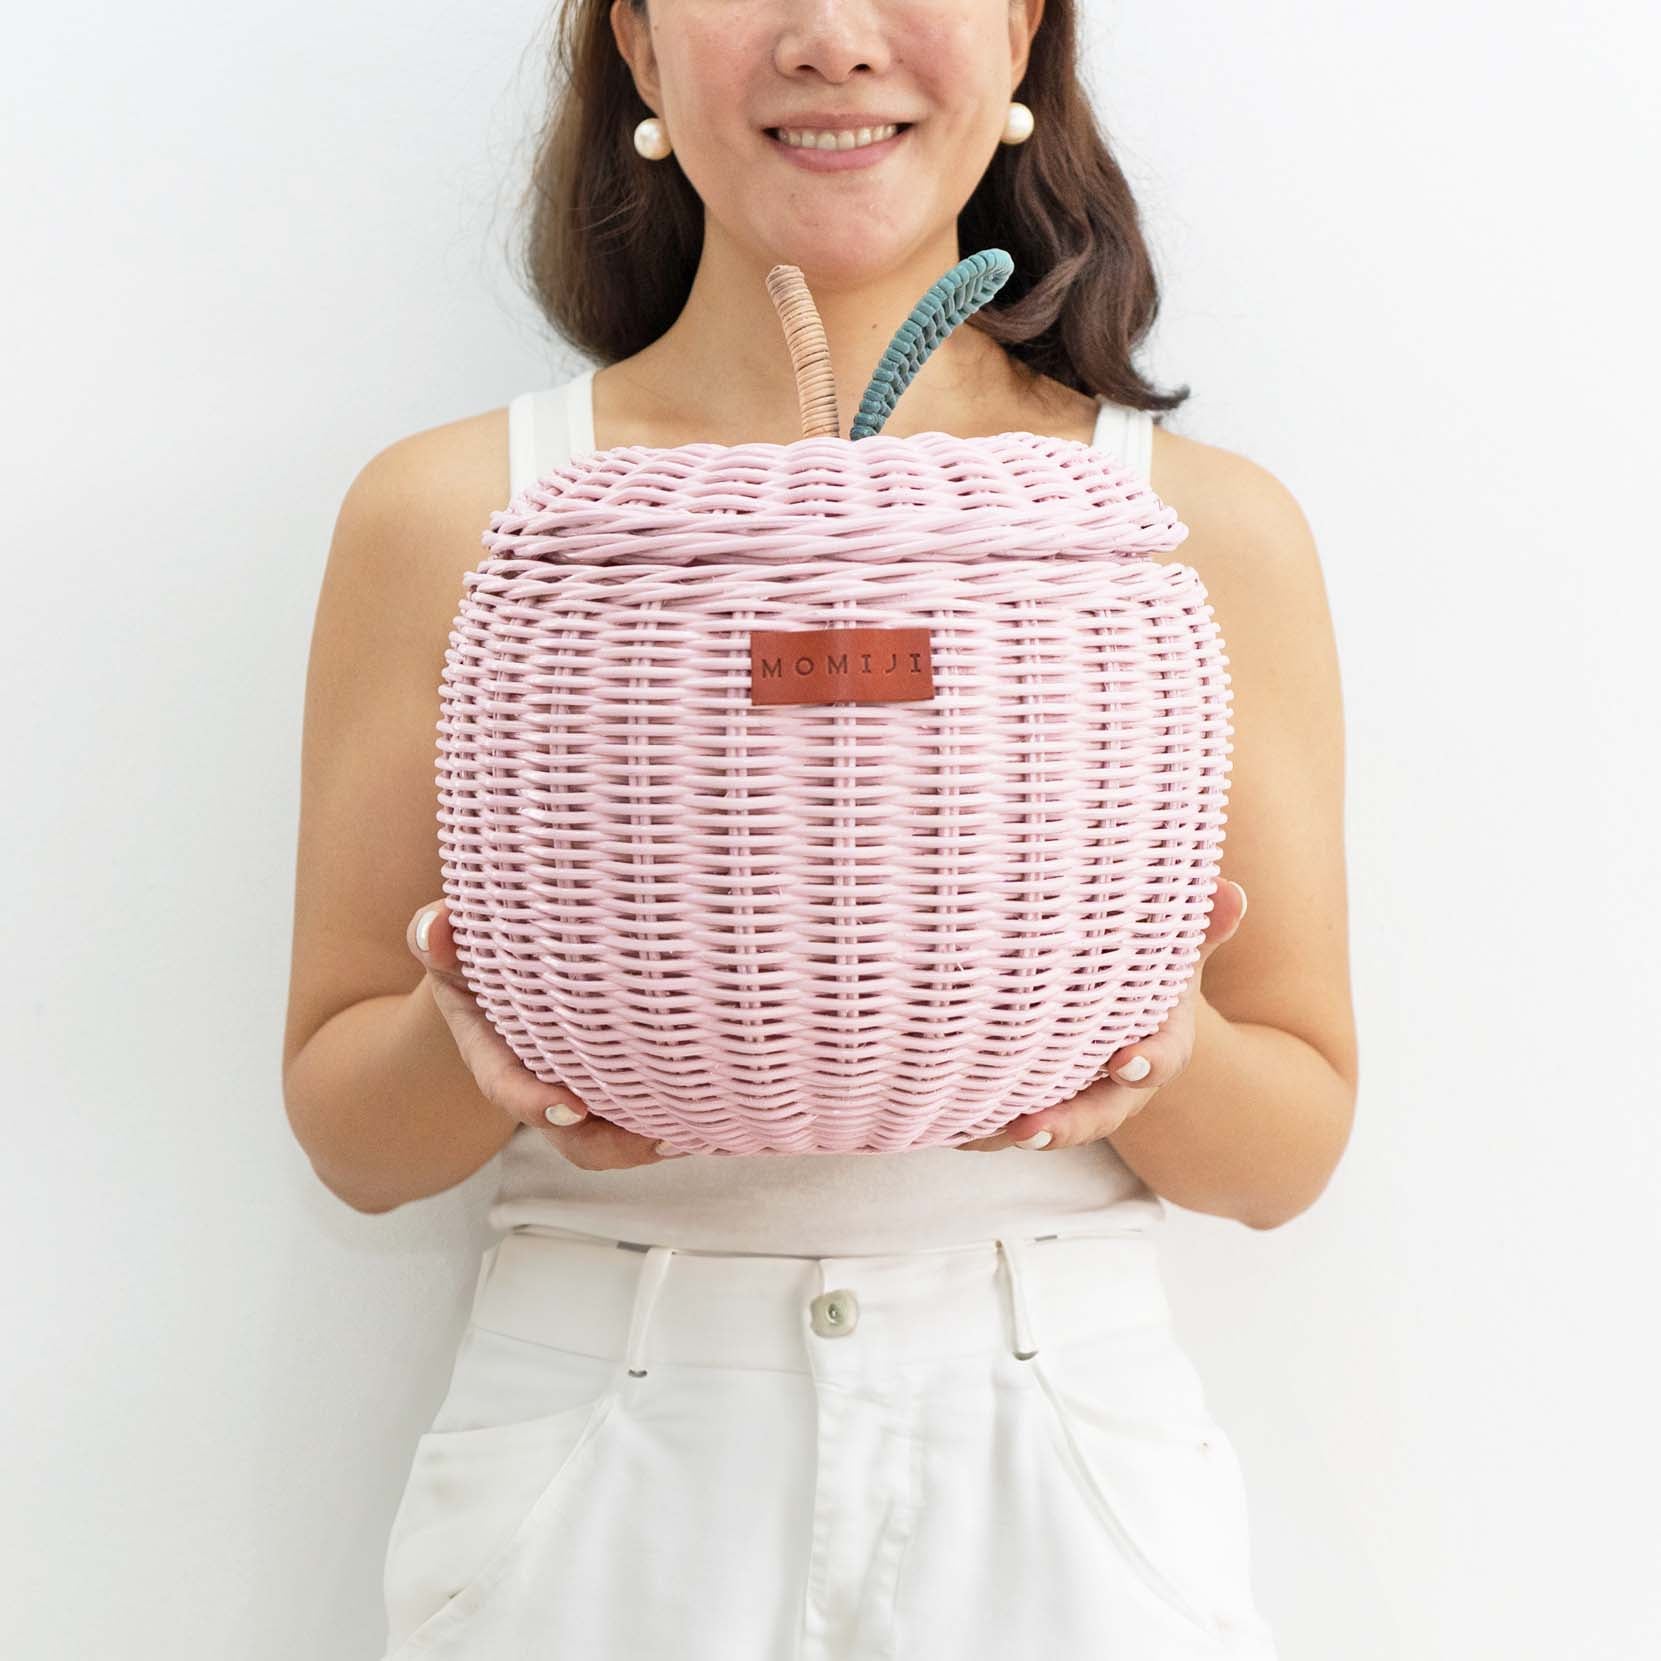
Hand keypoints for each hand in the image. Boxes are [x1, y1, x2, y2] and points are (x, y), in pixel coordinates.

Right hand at [406, 899, 684, 1169]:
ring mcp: (577, 1085)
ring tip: (692, 1132)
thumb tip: (438, 929)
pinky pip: (636, 1110)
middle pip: (569, 1133)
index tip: (572, 1108)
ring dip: (646, 1140)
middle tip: (658, 1137)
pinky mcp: (612, 1079)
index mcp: (493, 1054)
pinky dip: (669, 1114)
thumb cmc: (478, 952)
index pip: (508, 1087)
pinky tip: (706, 1110)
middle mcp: (536, 1081)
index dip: (536, 1103)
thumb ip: (436, 936)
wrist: (504, 968)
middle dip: (609, 1144)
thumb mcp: (451, 943)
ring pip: (607, 1133)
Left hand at [953, 879, 1247, 1151]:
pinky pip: (1011, 1122)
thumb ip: (1197, 926)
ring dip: (1016, 1132)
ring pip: (1051, 1125)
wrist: (1119, 1003)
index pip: (1159, 1060)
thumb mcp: (1173, 948)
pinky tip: (952, 1125)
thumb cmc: (1144, 970)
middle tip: (1030, 1129)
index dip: (1146, 1063)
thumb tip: (1232, 895)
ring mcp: (1077, 1097)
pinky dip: (984, 1127)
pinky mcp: (1037, 1101)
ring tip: (979, 1132)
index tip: (1124, 1063)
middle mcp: (1116, 1083)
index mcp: (1157, 1045)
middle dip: (1067, 1125)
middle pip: (1098, 1114)